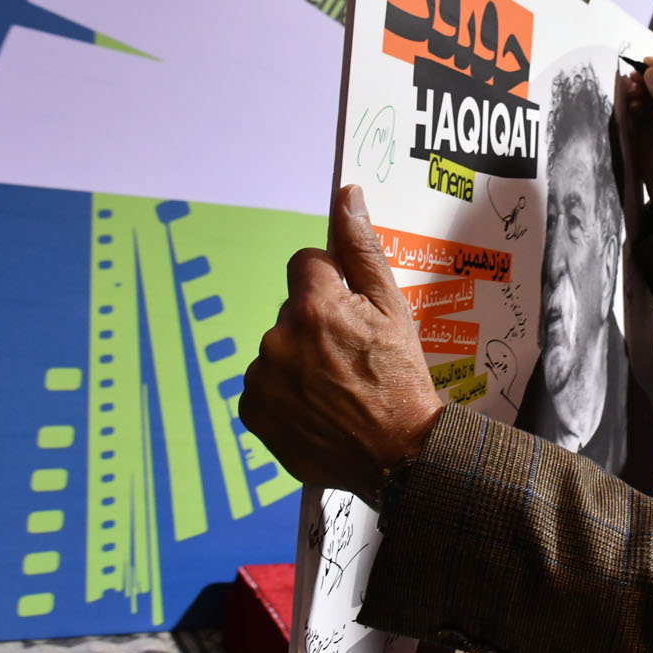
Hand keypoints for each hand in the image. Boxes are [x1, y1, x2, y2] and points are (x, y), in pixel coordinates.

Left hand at [239, 184, 443, 502]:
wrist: (397, 455)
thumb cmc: (401, 378)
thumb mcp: (393, 308)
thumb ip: (363, 250)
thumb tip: (347, 197)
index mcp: (314, 305)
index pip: (306, 264)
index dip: (331, 285)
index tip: (350, 313)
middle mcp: (280, 336)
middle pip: (293, 310)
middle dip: (317, 325)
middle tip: (352, 358)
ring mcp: (262, 376)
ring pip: (279, 347)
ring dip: (300, 360)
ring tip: (337, 388)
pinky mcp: (252, 409)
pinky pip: (264, 384)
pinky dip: (285, 392)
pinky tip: (317, 407)